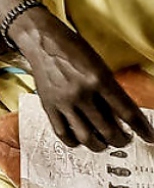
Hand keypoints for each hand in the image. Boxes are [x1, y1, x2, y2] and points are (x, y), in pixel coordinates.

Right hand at [14, 10, 153, 149]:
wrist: (43, 42)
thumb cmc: (74, 50)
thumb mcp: (100, 67)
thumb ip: (111, 91)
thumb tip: (122, 116)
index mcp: (98, 79)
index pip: (127, 112)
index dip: (141, 128)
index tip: (148, 136)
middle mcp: (81, 92)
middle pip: (107, 129)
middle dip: (121, 140)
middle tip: (125, 140)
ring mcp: (63, 101)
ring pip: (86, 136)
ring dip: (100, 145)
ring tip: (104, 143)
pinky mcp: (48, 105)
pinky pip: (62, 132)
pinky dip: (74, 141)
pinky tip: (81, 139)